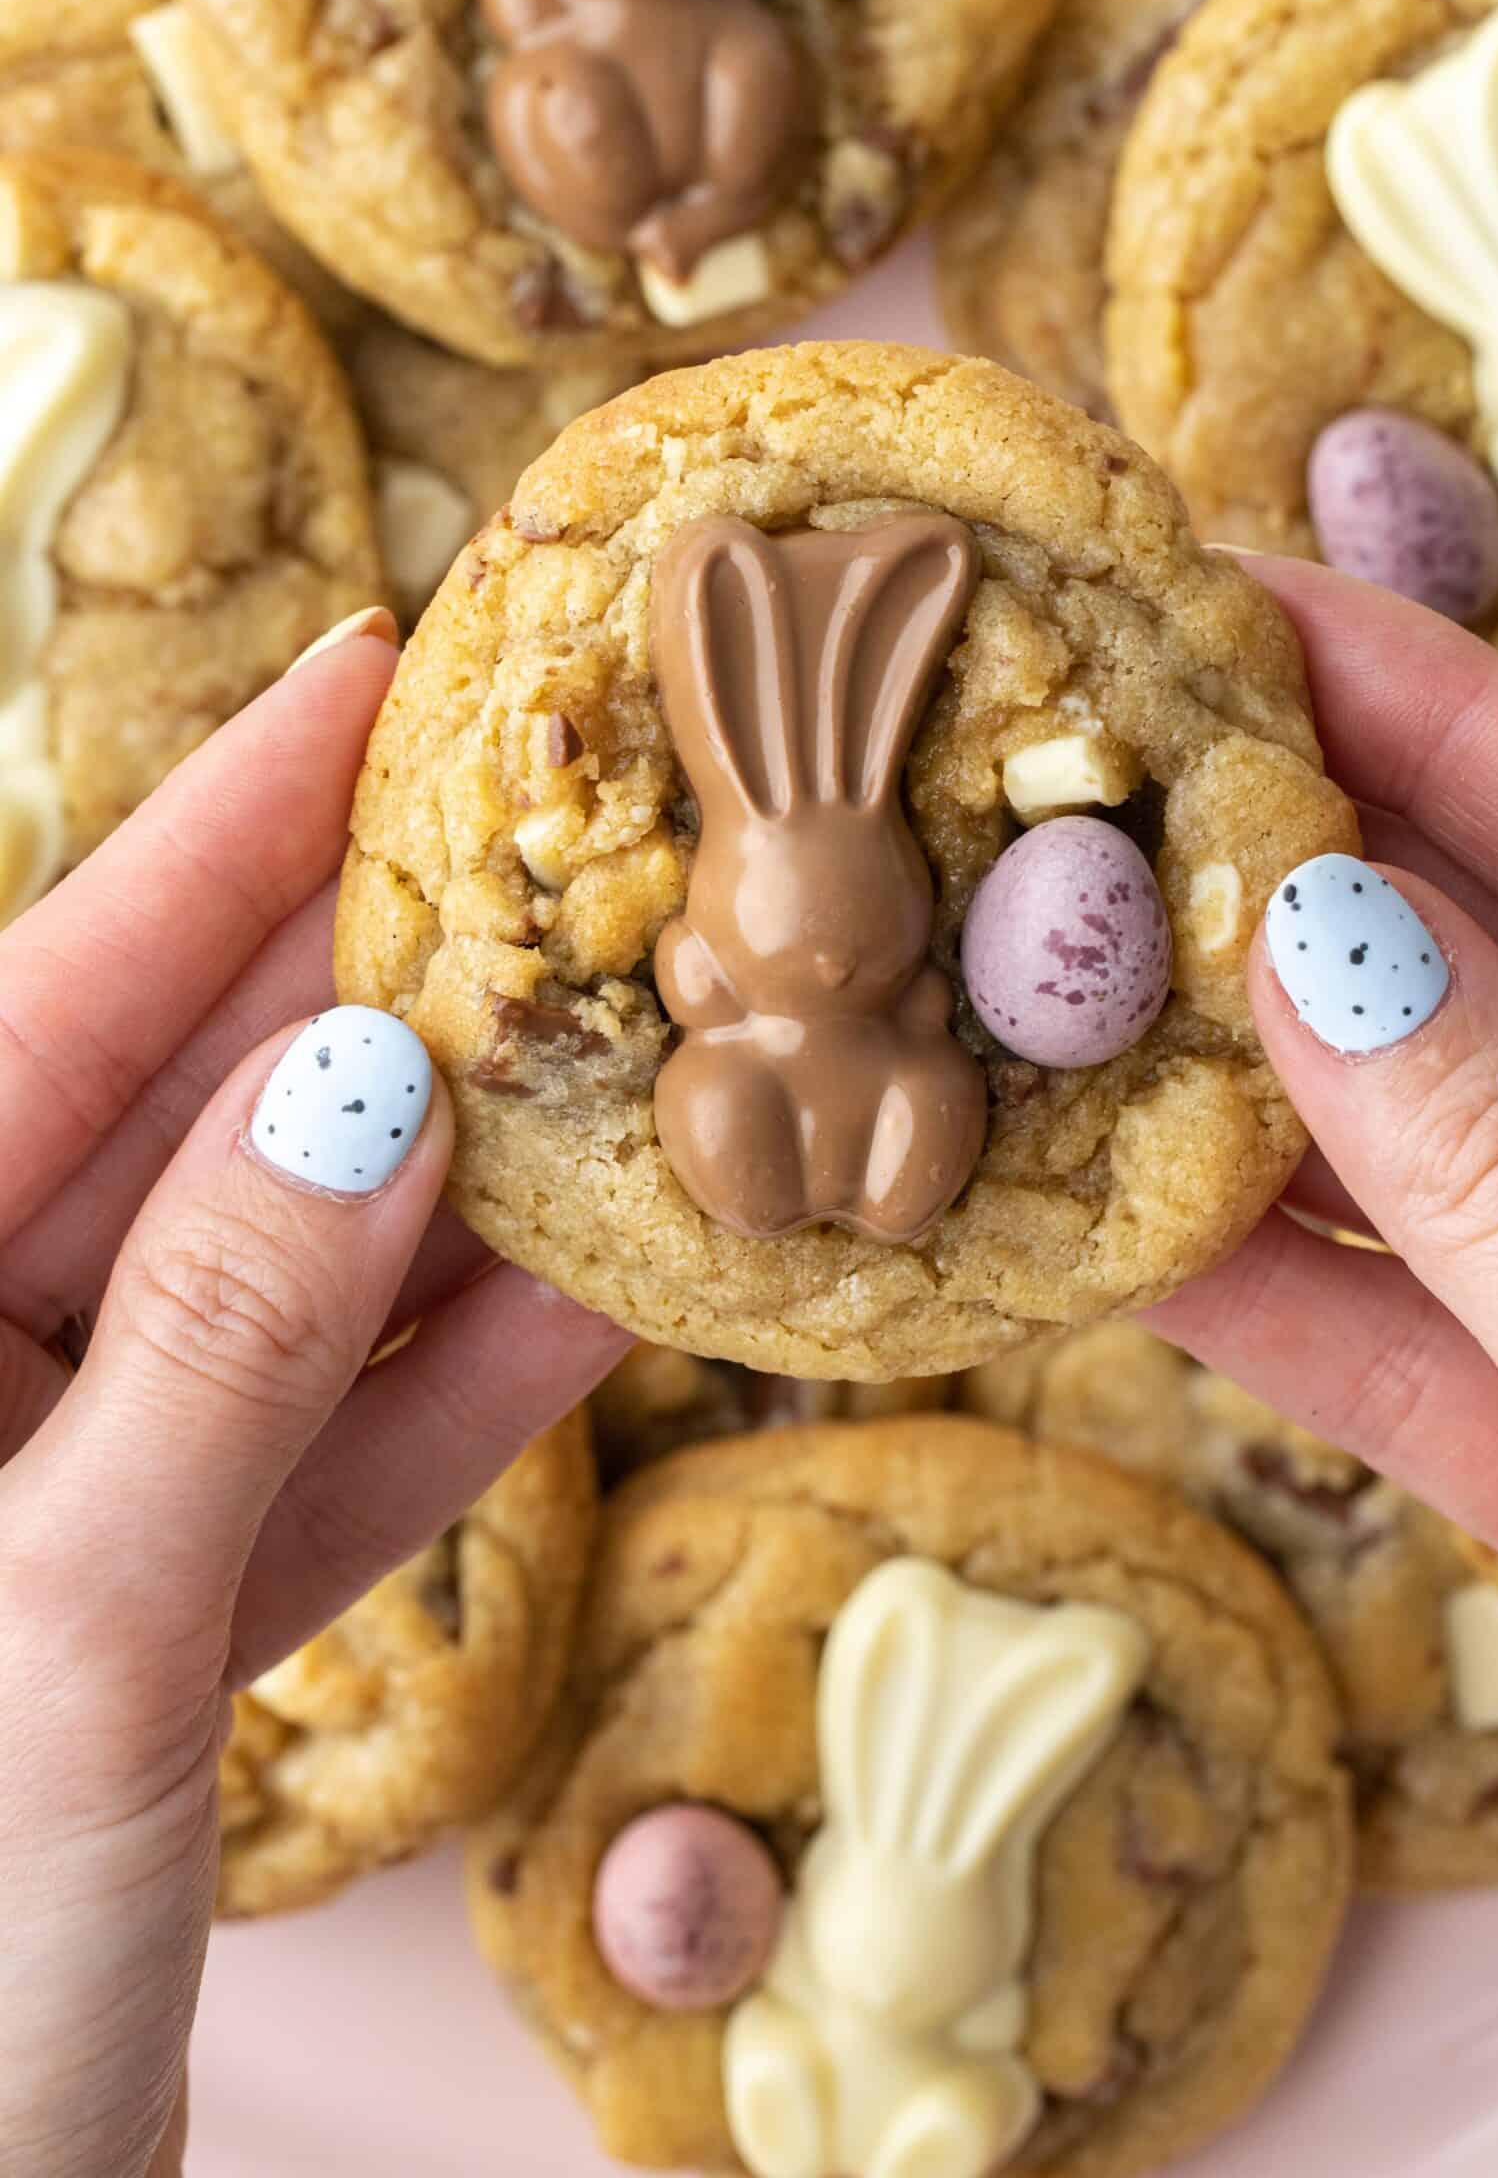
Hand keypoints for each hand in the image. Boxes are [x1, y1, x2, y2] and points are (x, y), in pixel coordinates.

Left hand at [0, 616, 627, 2177]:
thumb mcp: (64, 1628)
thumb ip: (224, 1342)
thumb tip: (369, 1089)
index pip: (33, 1011)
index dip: (207, 838)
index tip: (362, 680)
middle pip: (169, 1131)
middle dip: (367, 1006)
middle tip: (548, 860)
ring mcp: (34, 1502)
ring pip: (264, 1299)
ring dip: (448, 1206)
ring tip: (627, 1054)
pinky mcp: (132, 1629)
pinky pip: (305, 1470)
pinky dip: (446, 1404)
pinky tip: (608, 1295)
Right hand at [1153, 558, 1497, 2176]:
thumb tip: (1326, 939)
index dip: (1442, 711)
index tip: (1238, 605)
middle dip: (1314, 876)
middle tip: (1100, 769)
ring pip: (1445, 1165)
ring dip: (1253, 1089)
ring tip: (1055, 975)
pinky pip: (1416, 1347)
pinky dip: (1268, 1292)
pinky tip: (1109, 1225)